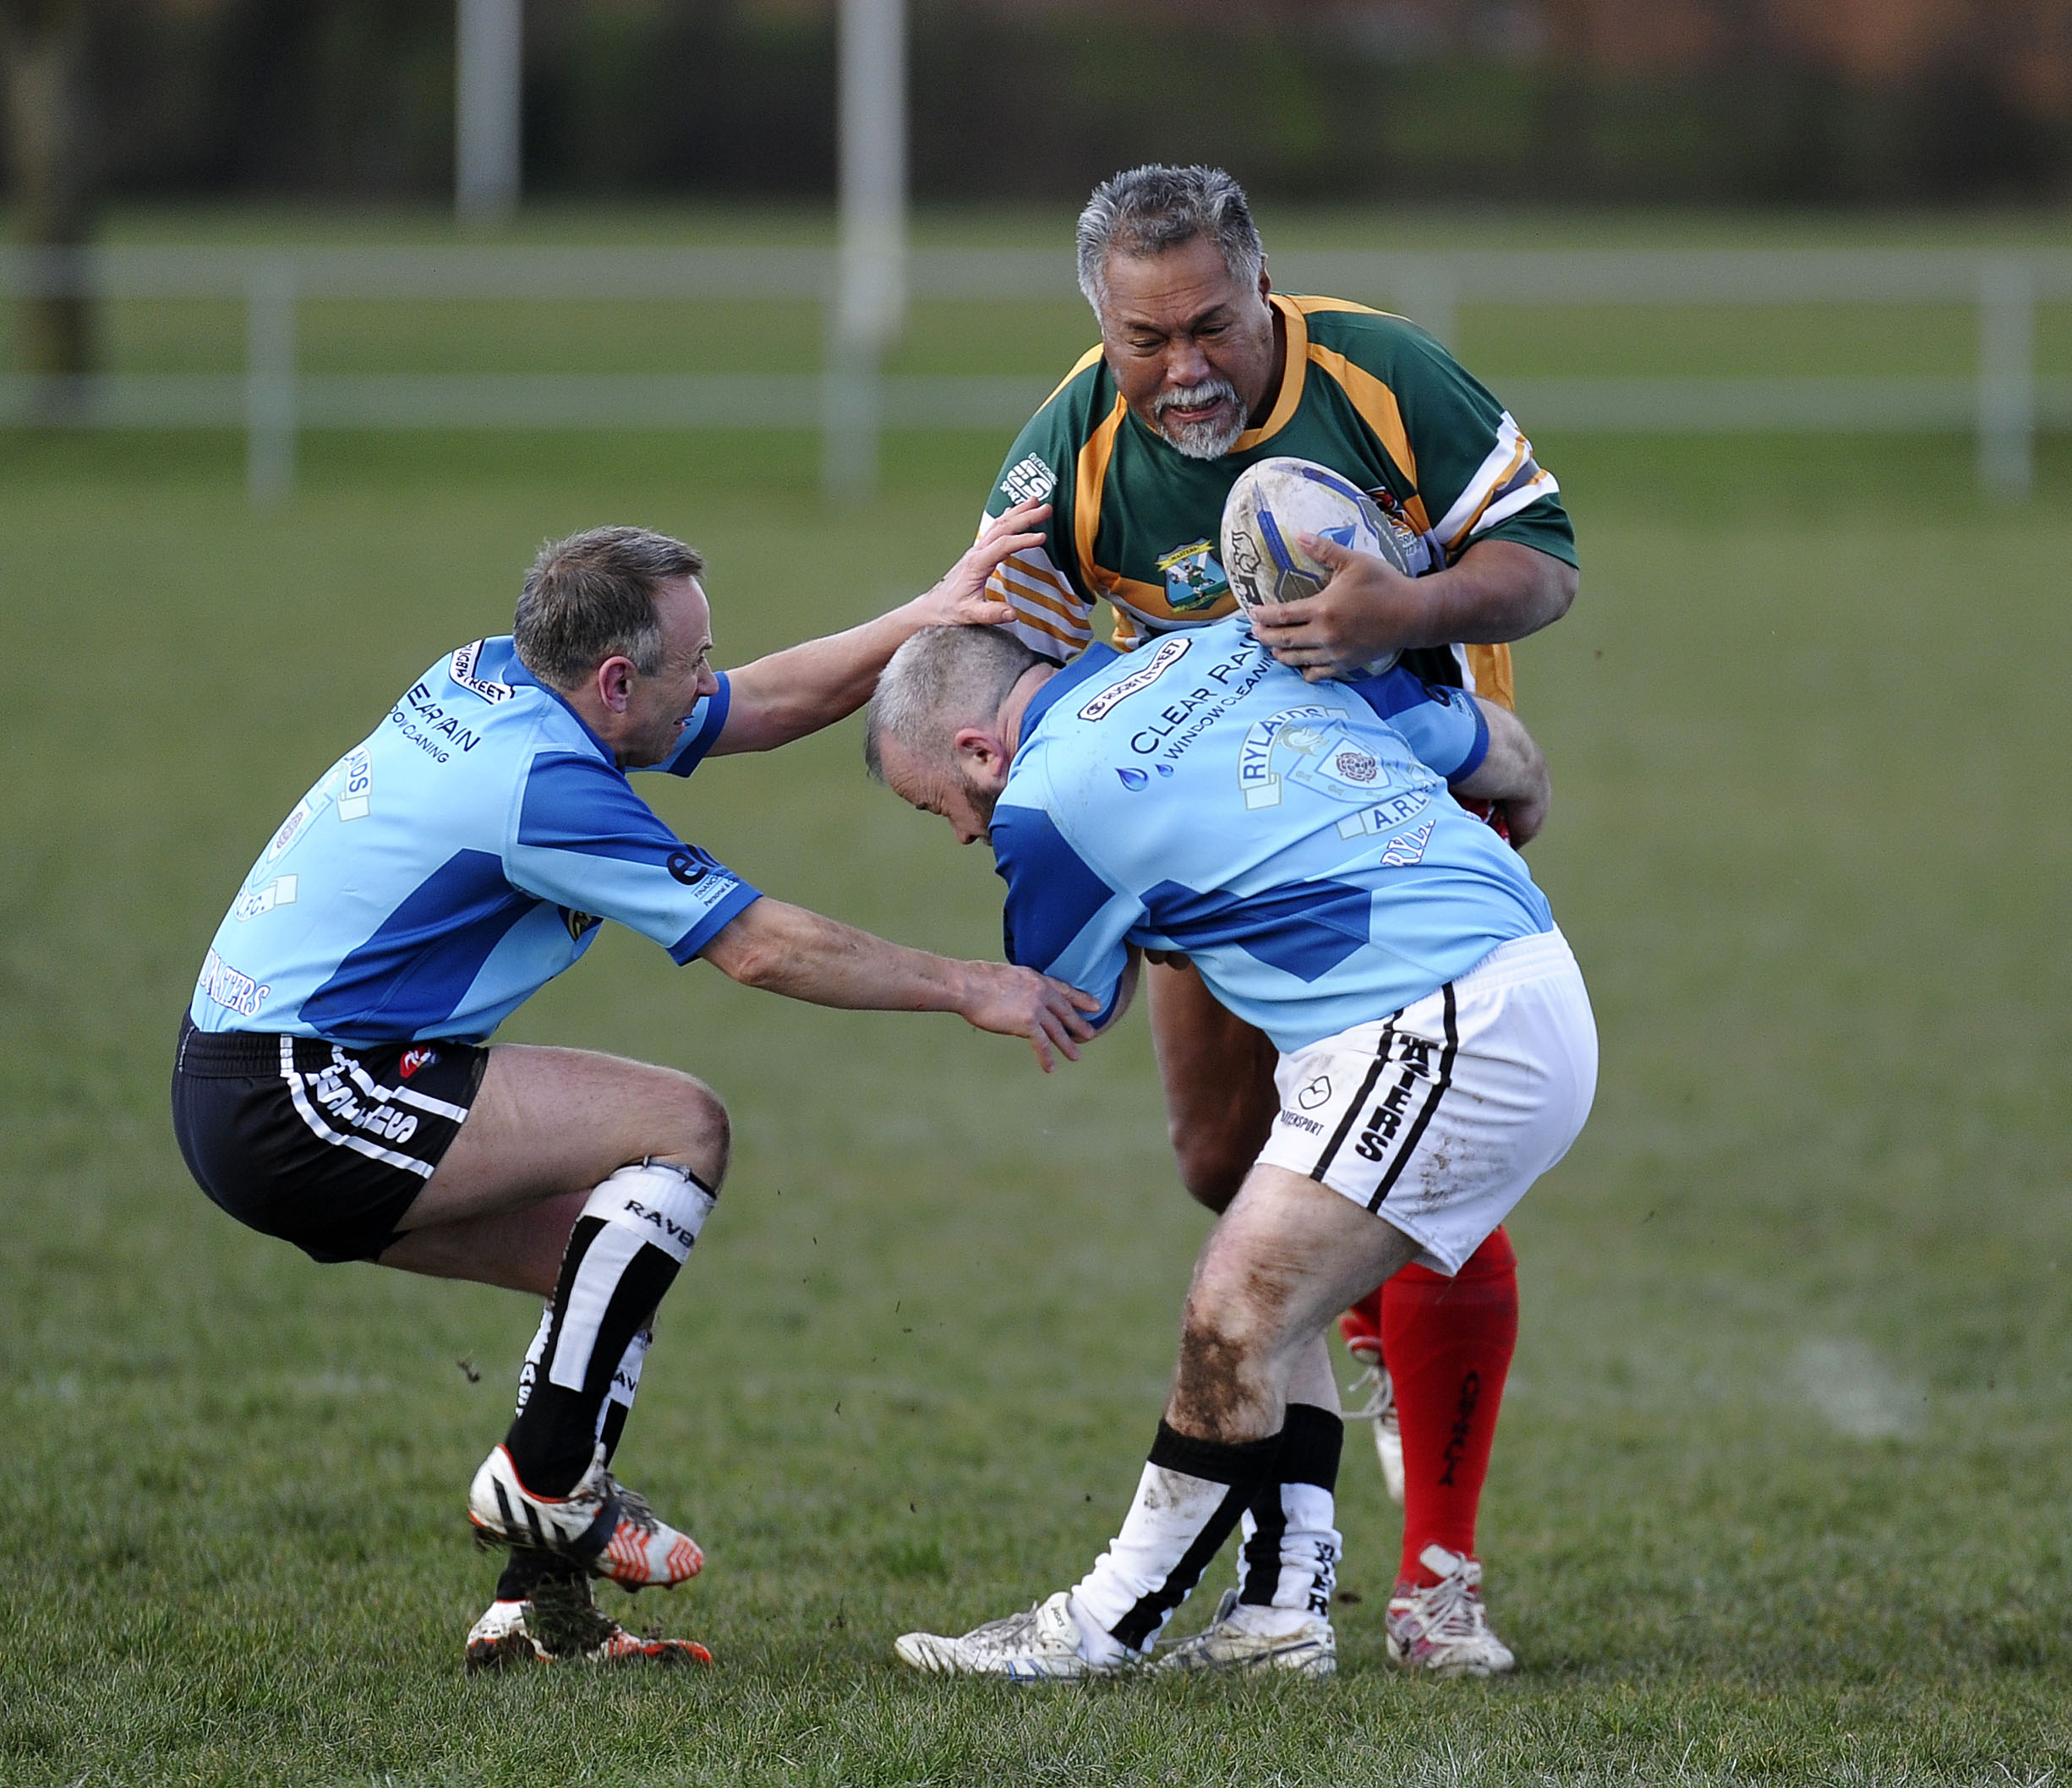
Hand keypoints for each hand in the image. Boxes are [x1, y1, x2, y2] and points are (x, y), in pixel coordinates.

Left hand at [904, 499, 1052, 629]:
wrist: (934, 607)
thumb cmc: (951, 609)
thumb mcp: (970, 614)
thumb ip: (992, 613)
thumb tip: (1012, 613)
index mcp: (977, 564)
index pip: (1004, 545)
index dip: (1023, 540)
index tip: (1042, 537)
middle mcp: (977, 552)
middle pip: (1003, 527)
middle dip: (1025, 516)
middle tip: (1045, 509)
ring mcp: (978, 551)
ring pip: (999, 524)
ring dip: (1018, 512)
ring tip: (1036, 501)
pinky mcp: (979, 553)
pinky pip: (995, 530)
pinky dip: (1008, 518)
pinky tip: (1015, 512)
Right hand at [956, 960, 1100, 1071]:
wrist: (968, 985)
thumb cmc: (977, 980)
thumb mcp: (1006, 976)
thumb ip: (1019, 987)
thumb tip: (1016, 996)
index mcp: (1036, 979)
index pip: (1065, 990)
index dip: (1081, 998)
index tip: (1096, 1005)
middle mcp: (1041, 992)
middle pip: (1065, 1012)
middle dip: (1079, 1024)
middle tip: (1091, 1034)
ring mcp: (1036, 1008)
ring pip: (1057, 1030)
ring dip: (1067, 1045)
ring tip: (1076, 1056)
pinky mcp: (1027, 1023)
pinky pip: (1042, 1044)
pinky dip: (1046, 1057)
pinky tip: (1050, 1068)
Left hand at [1248, 532, 1431, 682]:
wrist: (1412, 614)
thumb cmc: (1384, 584)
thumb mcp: (1354, 562)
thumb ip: (1324, 551)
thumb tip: (1299, 535)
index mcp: (1323, 609)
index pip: (1282, 615)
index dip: (1263, 615)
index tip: (1252, 612)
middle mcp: (1325, 635)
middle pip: (1283, 640)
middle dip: (1265, 636)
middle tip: (1254, 631)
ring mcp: (1335, 653)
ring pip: (1296, 659)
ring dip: (1280, 654)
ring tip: (1273, 647)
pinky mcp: (1346, 664)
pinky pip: (1317, 674)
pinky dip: (1305, 671)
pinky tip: (1300, 664)